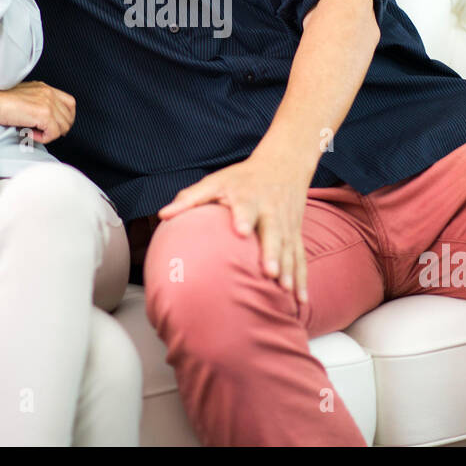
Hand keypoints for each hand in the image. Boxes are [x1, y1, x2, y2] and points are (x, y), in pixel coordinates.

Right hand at [0, 81, 75, 143]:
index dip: (66, 118)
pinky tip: (29, 133)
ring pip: (63, 127)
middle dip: (58, 129)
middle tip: (43, 133)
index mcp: (45, 88)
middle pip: (69, 117)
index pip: (70, 103)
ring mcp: (47, 103)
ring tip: (32, 132)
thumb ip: (38, 105)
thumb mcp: (24, 98)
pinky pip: (53, 134)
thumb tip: (46, 121)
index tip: (56, 126)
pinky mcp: (43, 114)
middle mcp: (49, 93)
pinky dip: (43, 138)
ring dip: (49, 134)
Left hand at [157, 153, 312, 302]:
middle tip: (270, 273)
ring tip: (286, 291)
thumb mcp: (215, 181)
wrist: (282, 165)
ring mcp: (286, 224)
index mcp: (248, 198)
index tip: (240, 231)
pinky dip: (302, 279)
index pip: (245, 207)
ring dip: (290, 270)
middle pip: (274, 232)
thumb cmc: (241, 178)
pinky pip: (300, 258)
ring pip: (290, 249)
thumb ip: (190, 198)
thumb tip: (163, 215)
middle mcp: (270, 212)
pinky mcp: (296, 234)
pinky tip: (301, 300)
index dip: (242, 218)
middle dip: (273, 253)